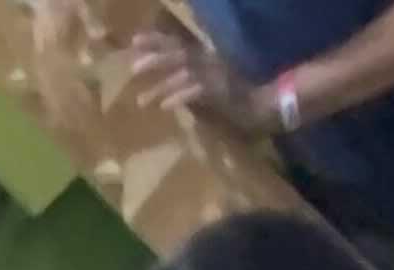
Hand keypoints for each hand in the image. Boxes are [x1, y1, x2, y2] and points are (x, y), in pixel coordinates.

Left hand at [122, 20, 266, 128]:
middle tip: (133, 67)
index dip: (156, 40)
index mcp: (204, 52)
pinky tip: (164, 106)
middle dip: (155, 57)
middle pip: (178, 54)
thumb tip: (168, 78)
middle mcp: (207, 58)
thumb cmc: (236, 87)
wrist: (260, 98)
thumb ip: (191, 73)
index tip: (134, 41)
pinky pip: (196, 92)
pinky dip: (180, 97)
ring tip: (141, 100)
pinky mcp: (219, 88)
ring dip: (161, 86)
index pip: (177, 42)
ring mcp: (213, 72)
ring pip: (183, 74)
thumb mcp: (211, 74)